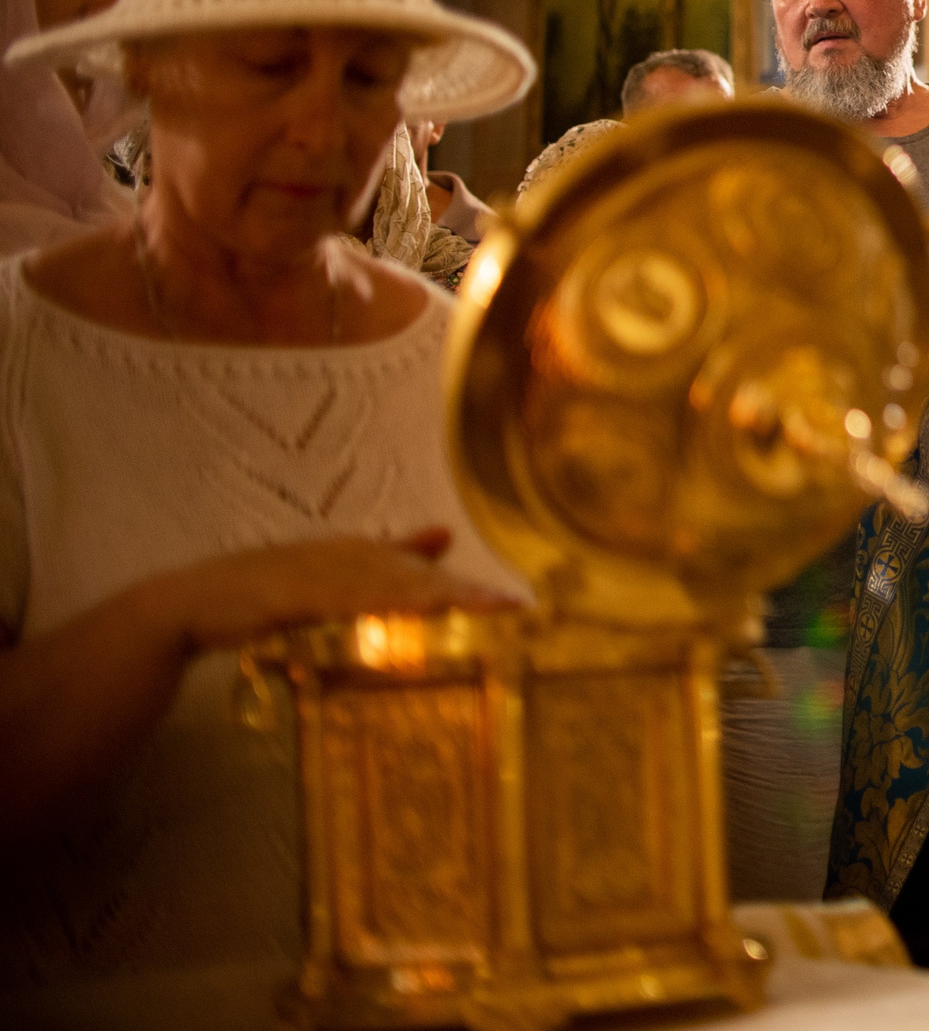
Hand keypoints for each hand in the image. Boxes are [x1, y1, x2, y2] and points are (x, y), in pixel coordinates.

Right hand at [148, 527, 517, 655]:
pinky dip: (361, 607)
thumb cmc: (268, 588)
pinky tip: (388, 615)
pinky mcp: (283, 596)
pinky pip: (331, 602)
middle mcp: (343, 558)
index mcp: (360, 555)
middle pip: (412, 581)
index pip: (425, 576)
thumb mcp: (336, 572)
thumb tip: (446, 535)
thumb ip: (391, 553)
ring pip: (379, 590)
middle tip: (510, 610)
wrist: (189, 603)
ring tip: (468, 613)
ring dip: (425, 600)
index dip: (469, 591)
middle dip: (461, 596)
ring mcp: (313, 575)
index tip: (518, 608)